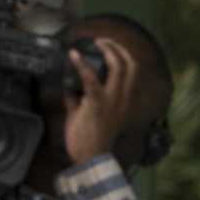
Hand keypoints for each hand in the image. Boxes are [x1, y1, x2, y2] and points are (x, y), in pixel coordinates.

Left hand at [62, 37, 139, 163]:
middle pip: (129, 64)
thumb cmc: (87, 139)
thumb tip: (67, 85)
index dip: (124, 56)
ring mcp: (112, 100)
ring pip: (118, 67)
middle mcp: (122, 98)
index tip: (111, 46)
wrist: (89, 158)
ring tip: (96, 42)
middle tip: (102, 41)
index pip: (131, 72)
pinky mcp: (97, 104)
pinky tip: (73, 55)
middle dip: (117, 48)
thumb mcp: (82, 114)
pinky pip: (91, 79)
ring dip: (107, 51)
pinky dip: (81, 65)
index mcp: (123, 101)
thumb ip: (76, 98)